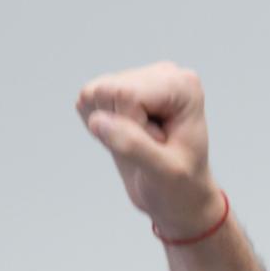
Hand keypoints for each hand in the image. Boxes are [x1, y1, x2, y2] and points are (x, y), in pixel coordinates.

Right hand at [75, 62, 222, 238]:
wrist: (179, 196)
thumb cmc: (180, 186)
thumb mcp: (163, 173)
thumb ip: (133, 145)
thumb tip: (97, 120)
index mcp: (182, 86)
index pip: (127, 95)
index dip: (130, 128)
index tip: (156, 147)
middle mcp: (162, 73)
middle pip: (107, 90)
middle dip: (119, 126)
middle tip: (147, 146)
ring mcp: (140, 79)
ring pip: (93, 95)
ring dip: (110, 128)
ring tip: (140, 143)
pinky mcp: (120, 89)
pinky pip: (87, 103)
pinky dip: (101, 128)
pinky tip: (126, 137)